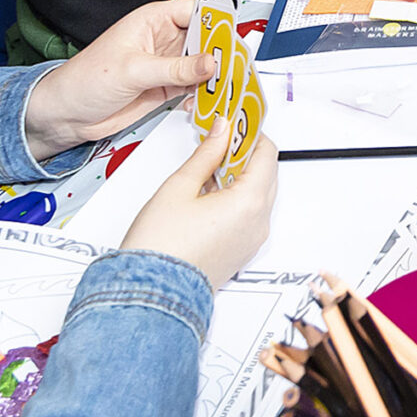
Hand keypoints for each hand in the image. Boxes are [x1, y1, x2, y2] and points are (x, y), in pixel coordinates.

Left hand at [24, 0, 215, 156]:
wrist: (67, 114)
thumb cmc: (84, 80)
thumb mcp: (133, 70)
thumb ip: (175, 68)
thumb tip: (210, 62)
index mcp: (153, 20)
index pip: (196, 10)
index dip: (218, 19)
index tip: (234, 35)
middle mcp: (164, 39)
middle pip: (206, 38)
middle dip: (222, 50)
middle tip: (236, 64)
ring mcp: (167, 64)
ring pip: (204, 64)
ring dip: (216, 74)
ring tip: (228, 83)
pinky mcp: (168, 87)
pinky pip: (196, 85)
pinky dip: (206, 91)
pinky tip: (210, 96)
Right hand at [121, 115, 279, 287]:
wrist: (150, 293)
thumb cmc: (160, 247)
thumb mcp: (180, 187)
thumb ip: (206, 154)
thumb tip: (222, 131)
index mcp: (249, 203)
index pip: (266, 153)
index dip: (250, 134)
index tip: (234, 123)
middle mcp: (258, 223)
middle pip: (266, 173)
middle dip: (245, 154)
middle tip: (219, 142)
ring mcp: (252, 240)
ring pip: (258, 195)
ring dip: (241, 177)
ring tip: (209, 168)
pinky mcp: (242, 252)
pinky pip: (249, 216)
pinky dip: (237, 199)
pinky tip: (209, 195)